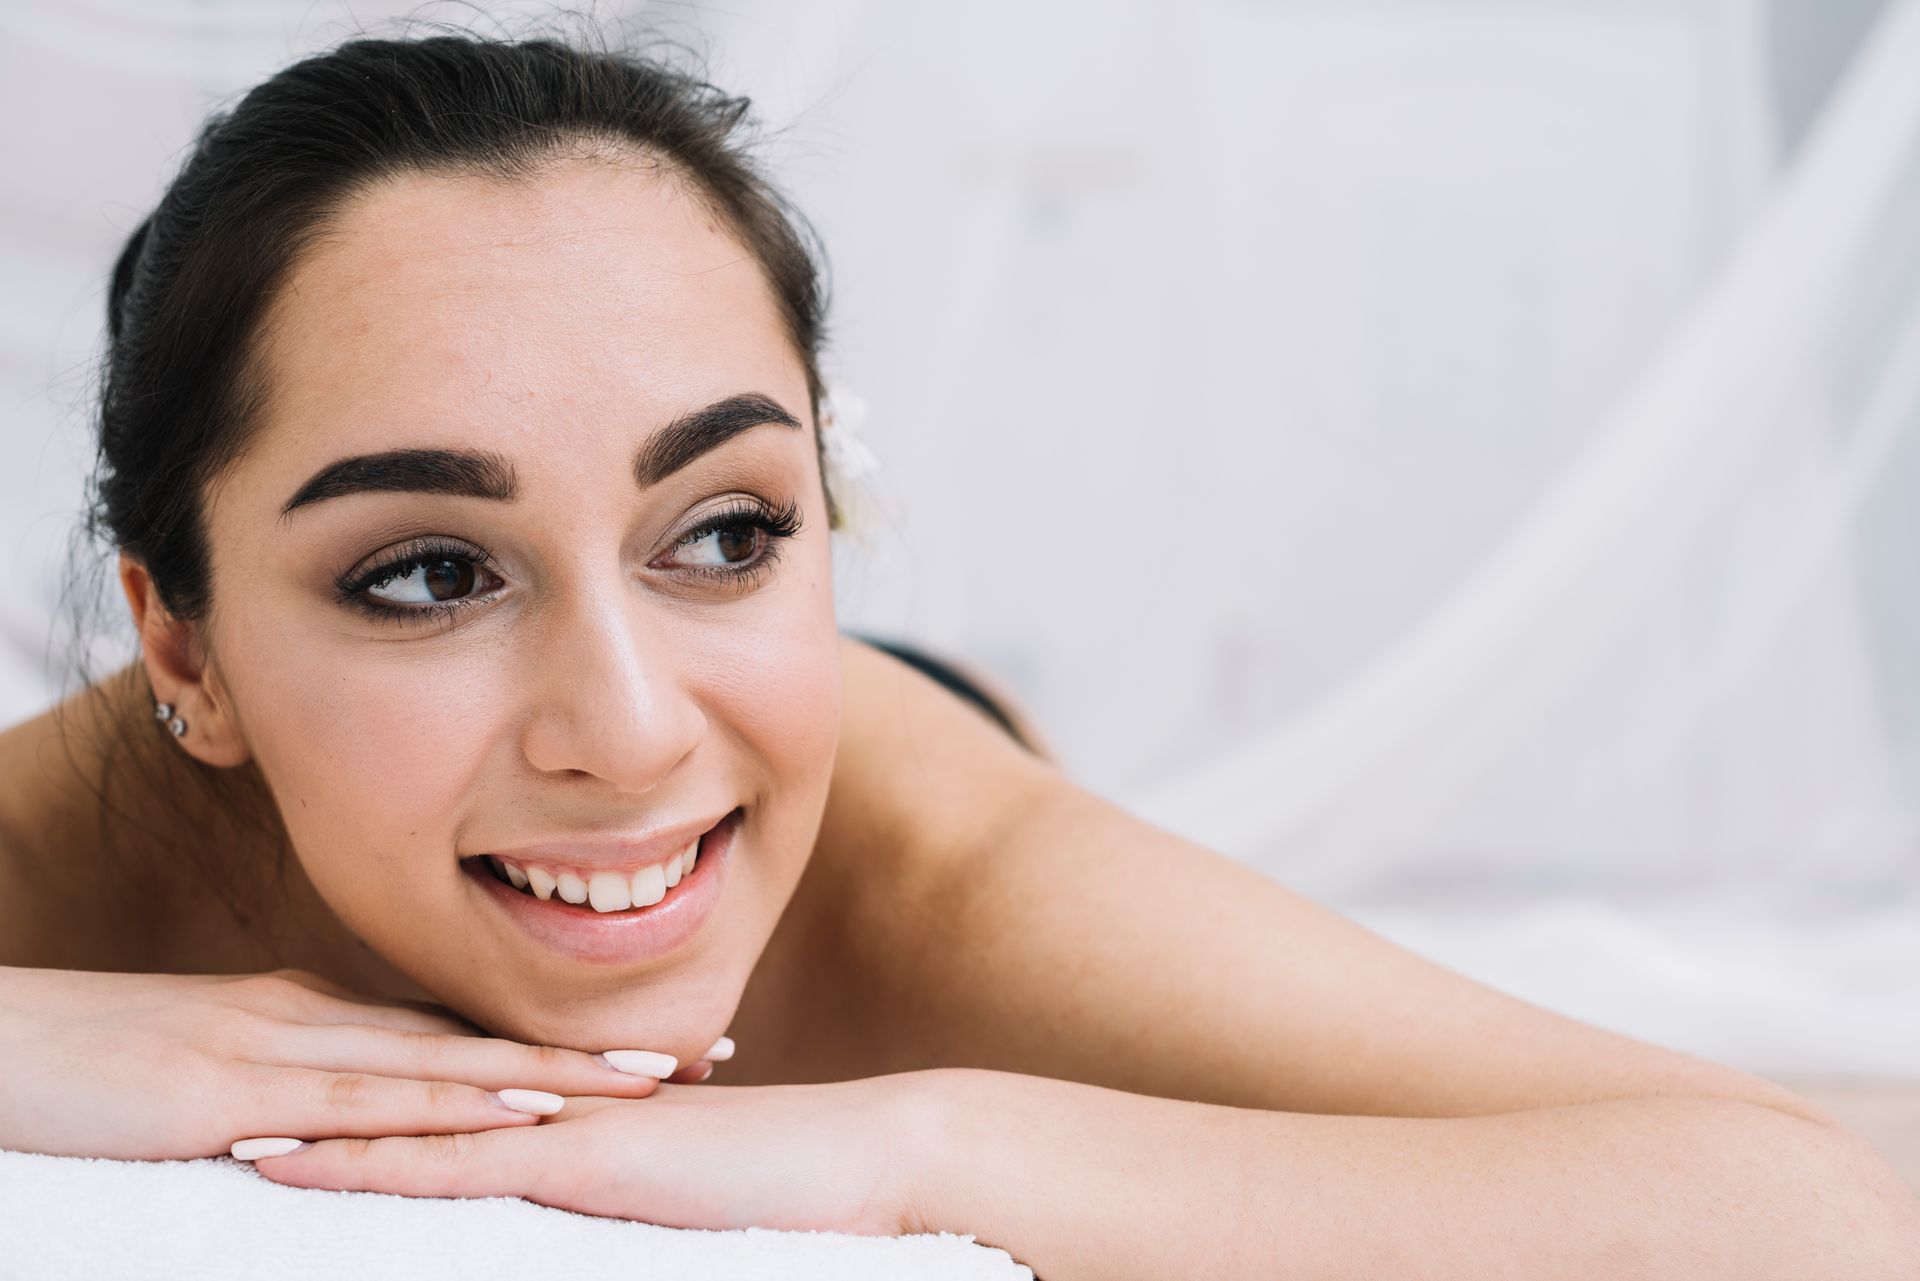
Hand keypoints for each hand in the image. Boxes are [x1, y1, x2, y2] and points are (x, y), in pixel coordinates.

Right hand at [0, 965, 684, 1160]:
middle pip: (480, 1041)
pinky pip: (365, 1097)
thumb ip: (291, 1101)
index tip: (652, 1057)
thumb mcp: (208, 1089)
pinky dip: (452, 1102)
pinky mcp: (236, 1087)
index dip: (558, 1049)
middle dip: (593, 1054)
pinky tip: (519, 1107)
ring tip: (653, 1080)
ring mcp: (281, 1049)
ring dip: (556, 1071)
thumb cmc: (85, 1078)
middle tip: (702, 1057)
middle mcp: (317, 1024)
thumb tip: (359, 1136)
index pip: (459, 1038)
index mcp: (314, 1025)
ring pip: (449, 1062)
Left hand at [245, 1073, 944, 1235]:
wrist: (856, 1159)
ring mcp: (559, 1124)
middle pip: (412, 1093)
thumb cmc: (785, 1181)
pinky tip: (301, 1167)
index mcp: (571, 1106)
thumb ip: (621, 1182)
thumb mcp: (678, 1184)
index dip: (366, 1089)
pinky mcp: (574, 1161)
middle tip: (223, 1096)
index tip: (292, 1093)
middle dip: (318, 1097)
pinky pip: (452, 1165)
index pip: (450, 1091)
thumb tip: (586, 1201)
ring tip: (225, 1128)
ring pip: (411, 1121)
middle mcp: (552, 1102)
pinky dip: (368, 1164)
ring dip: (315, 1126)